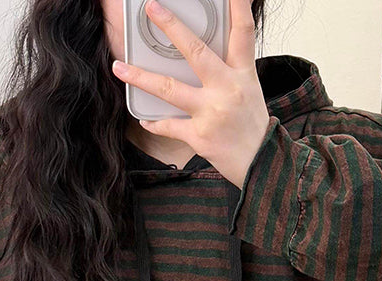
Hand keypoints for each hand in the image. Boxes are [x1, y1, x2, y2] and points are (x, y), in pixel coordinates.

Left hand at [111, 0, 270, 189]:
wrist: (262, 165)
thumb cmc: (253, 127)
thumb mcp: (249, 91)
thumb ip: (228, 71)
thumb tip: (202, 56)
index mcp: (243, 74)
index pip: (242, 32)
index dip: (238, 6)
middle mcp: (227, 89)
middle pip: (196, 51)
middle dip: (172, 28)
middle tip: (152, 9)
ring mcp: (211, 112)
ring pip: (169, 89)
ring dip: (141, 77)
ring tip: (119, 67)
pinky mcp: (199, 136)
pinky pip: (169, 125)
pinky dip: (155, 123)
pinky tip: (145, 119)